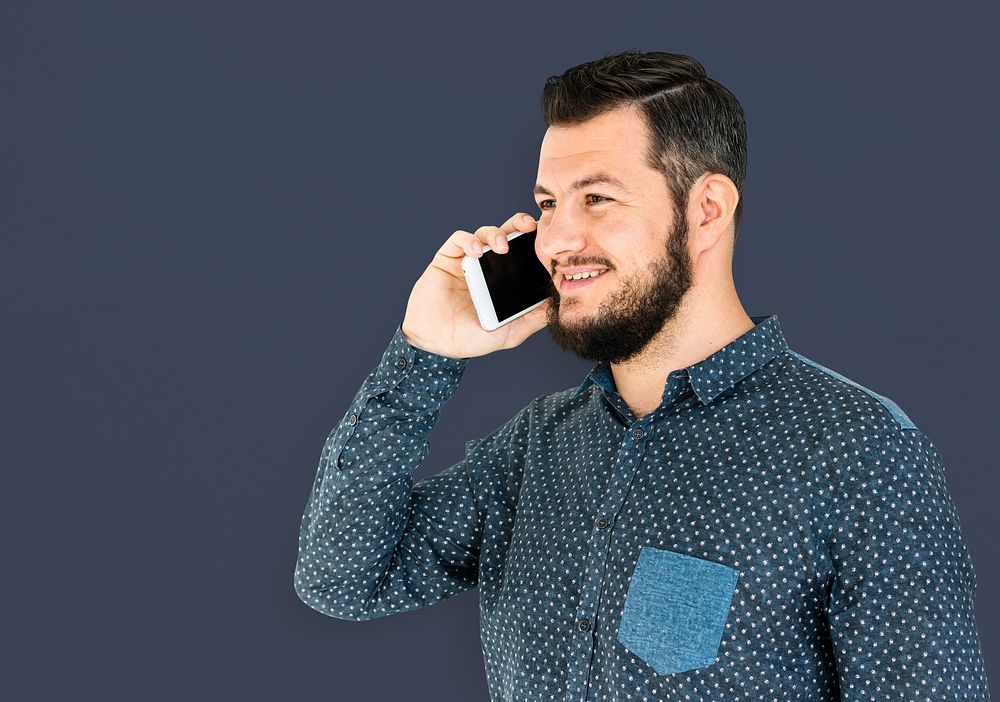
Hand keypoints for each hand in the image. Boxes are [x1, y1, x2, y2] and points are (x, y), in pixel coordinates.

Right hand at [400, 212, 550, 358]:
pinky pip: (458, 239)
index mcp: (503, 278)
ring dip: (495, 234)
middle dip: (518, 224)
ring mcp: (466, 260)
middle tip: (529, 227)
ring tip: (500, 247)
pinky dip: (468, 240)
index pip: (521, 251)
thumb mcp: (511, 332)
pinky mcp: (446, 259)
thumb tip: (558, 306)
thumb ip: (534, 319)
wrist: (438, 344)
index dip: (533, 241)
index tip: (546, 239)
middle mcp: (486, 265)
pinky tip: (476, 252)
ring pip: (483, 232)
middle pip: (505, 233)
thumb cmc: (472, 339)